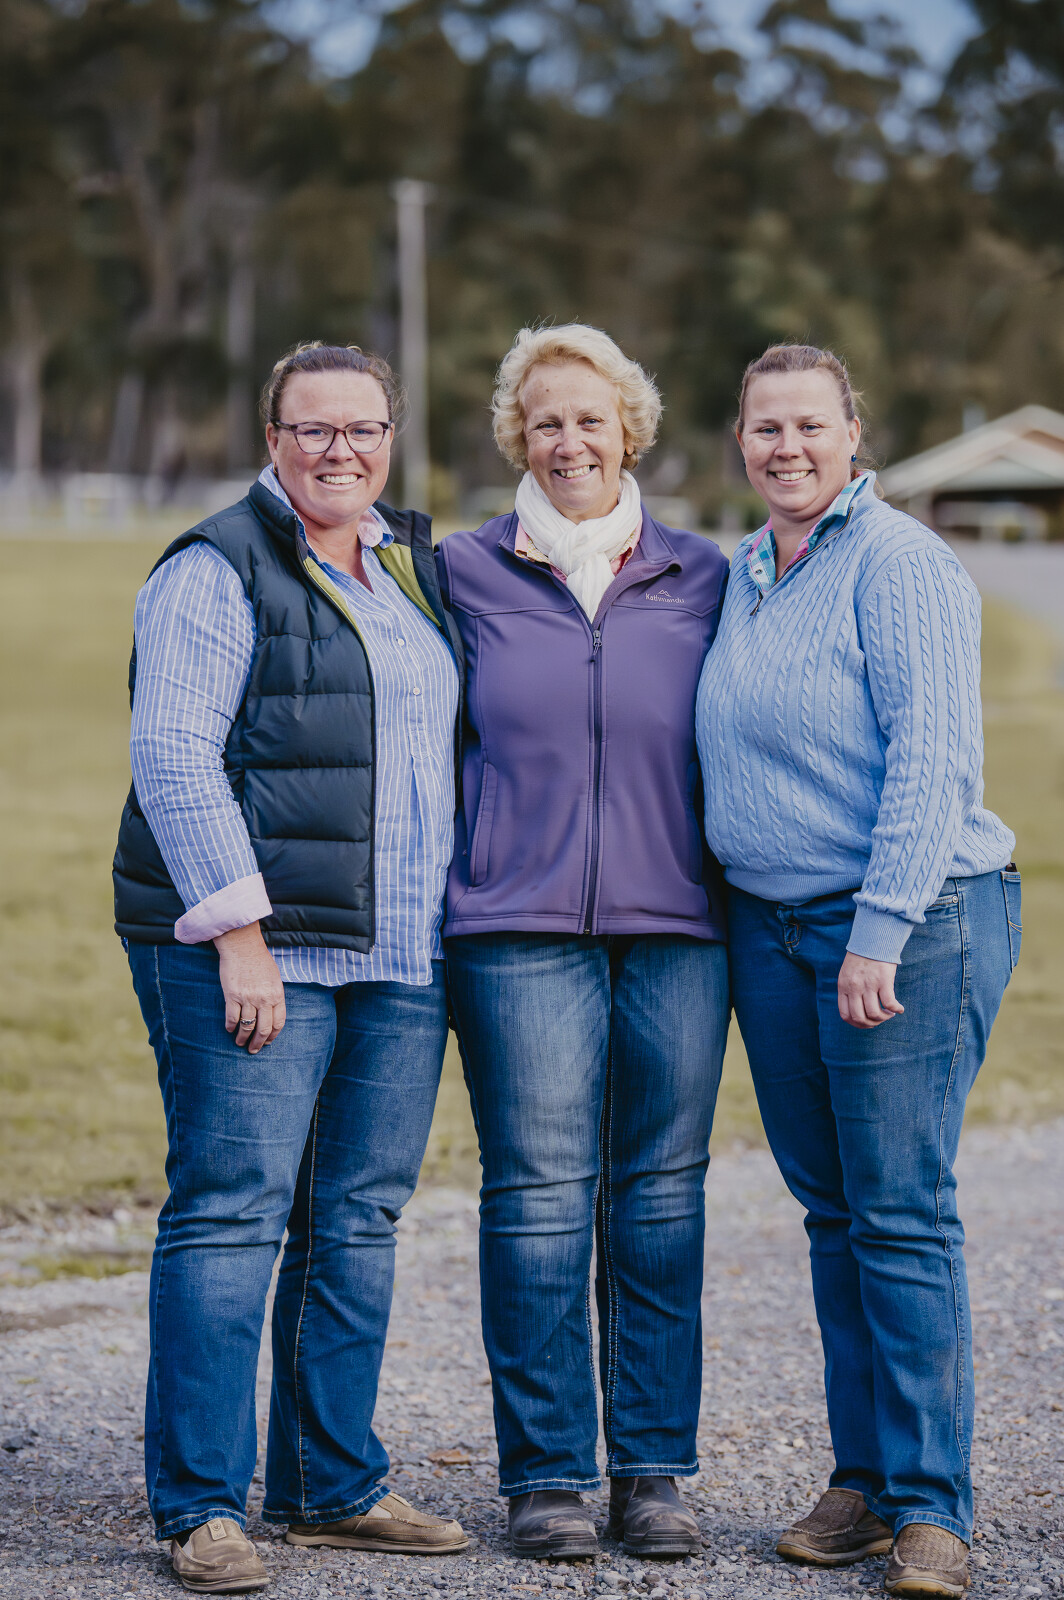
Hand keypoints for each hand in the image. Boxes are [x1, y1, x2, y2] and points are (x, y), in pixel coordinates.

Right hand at [214, 923, 285, 1052]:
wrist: (242, 945)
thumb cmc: (259, 960)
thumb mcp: (274, 978)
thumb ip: (274, 995)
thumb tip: (271, 1013)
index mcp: (277, 994)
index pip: (278, 1023)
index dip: (272, 1036)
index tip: (267, 1042)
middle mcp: (264, 999)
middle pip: (263, 1029)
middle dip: (258, 1044)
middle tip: (253, 1050)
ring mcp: (248, 998)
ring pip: (246, 1026)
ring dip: (242, 1038)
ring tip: (239, 1042)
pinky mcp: (232, 995)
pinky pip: (232, 1017)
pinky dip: (230, 1026)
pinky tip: (229, 1029)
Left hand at [837, 952, 903, 1029]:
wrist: (873, 939)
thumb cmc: (862, 957)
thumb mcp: (848, 974)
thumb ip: (849, 990)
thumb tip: (857, 1010)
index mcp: (843, 986)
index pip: (845, 1015)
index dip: (857, 1024)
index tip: (867, 1022)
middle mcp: (854, 987)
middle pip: (859, 1017)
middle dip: (871, 1024)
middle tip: (879, 1020)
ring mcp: (868, 984)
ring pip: (874, 1013)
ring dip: (884, 1018)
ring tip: (889, 1014)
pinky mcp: (883, 980)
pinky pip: (889, 1003)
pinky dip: (896, 1009)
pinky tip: (899, 1009)